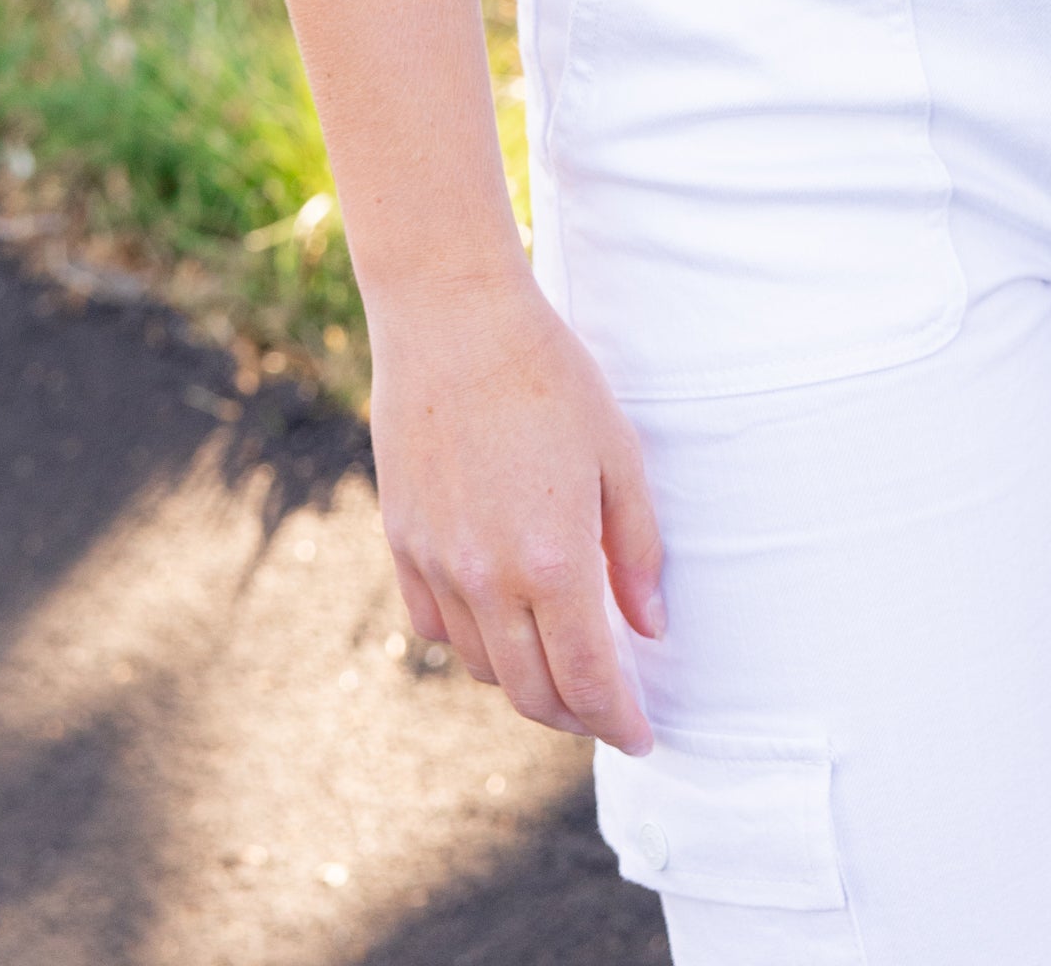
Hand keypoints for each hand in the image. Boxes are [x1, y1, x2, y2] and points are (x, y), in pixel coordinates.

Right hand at [366, 265, 664, 752]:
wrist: (452, 318)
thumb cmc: (549, 375)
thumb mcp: (617, 454)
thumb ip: (636, 551)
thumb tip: (648, 629)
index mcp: (552, 561)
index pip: (588, 680)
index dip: (618, 720)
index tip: (640, 733)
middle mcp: (488, 578)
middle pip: (533, 692)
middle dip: (577, 715)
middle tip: (607, 708)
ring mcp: (438, 563)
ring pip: (483, 667)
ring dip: (525, 683)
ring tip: (560, 665)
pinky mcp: (403, 541)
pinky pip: (435, 627)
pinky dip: (473, 644)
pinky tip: (500, 624)